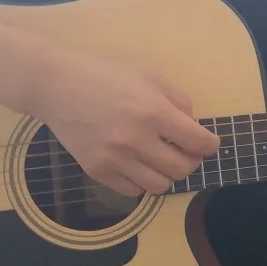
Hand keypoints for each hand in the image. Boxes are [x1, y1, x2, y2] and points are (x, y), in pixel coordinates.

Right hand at [33, 50, 219, 196]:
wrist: (56, 85)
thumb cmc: (106, 74)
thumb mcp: (149, 76)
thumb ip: (178, 101)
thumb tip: (193, 127)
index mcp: (153, 112)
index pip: (198, 143)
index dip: (210, 145)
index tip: (208, 144)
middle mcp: (136, 139)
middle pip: (182, 169)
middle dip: (191, 161)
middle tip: (184, 151)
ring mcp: (114, 159)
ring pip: (159, 186)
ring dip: (166, 174)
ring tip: (160, 159)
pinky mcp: (96, 171)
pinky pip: (132, 190)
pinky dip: (141, 181)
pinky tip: (137, 164)